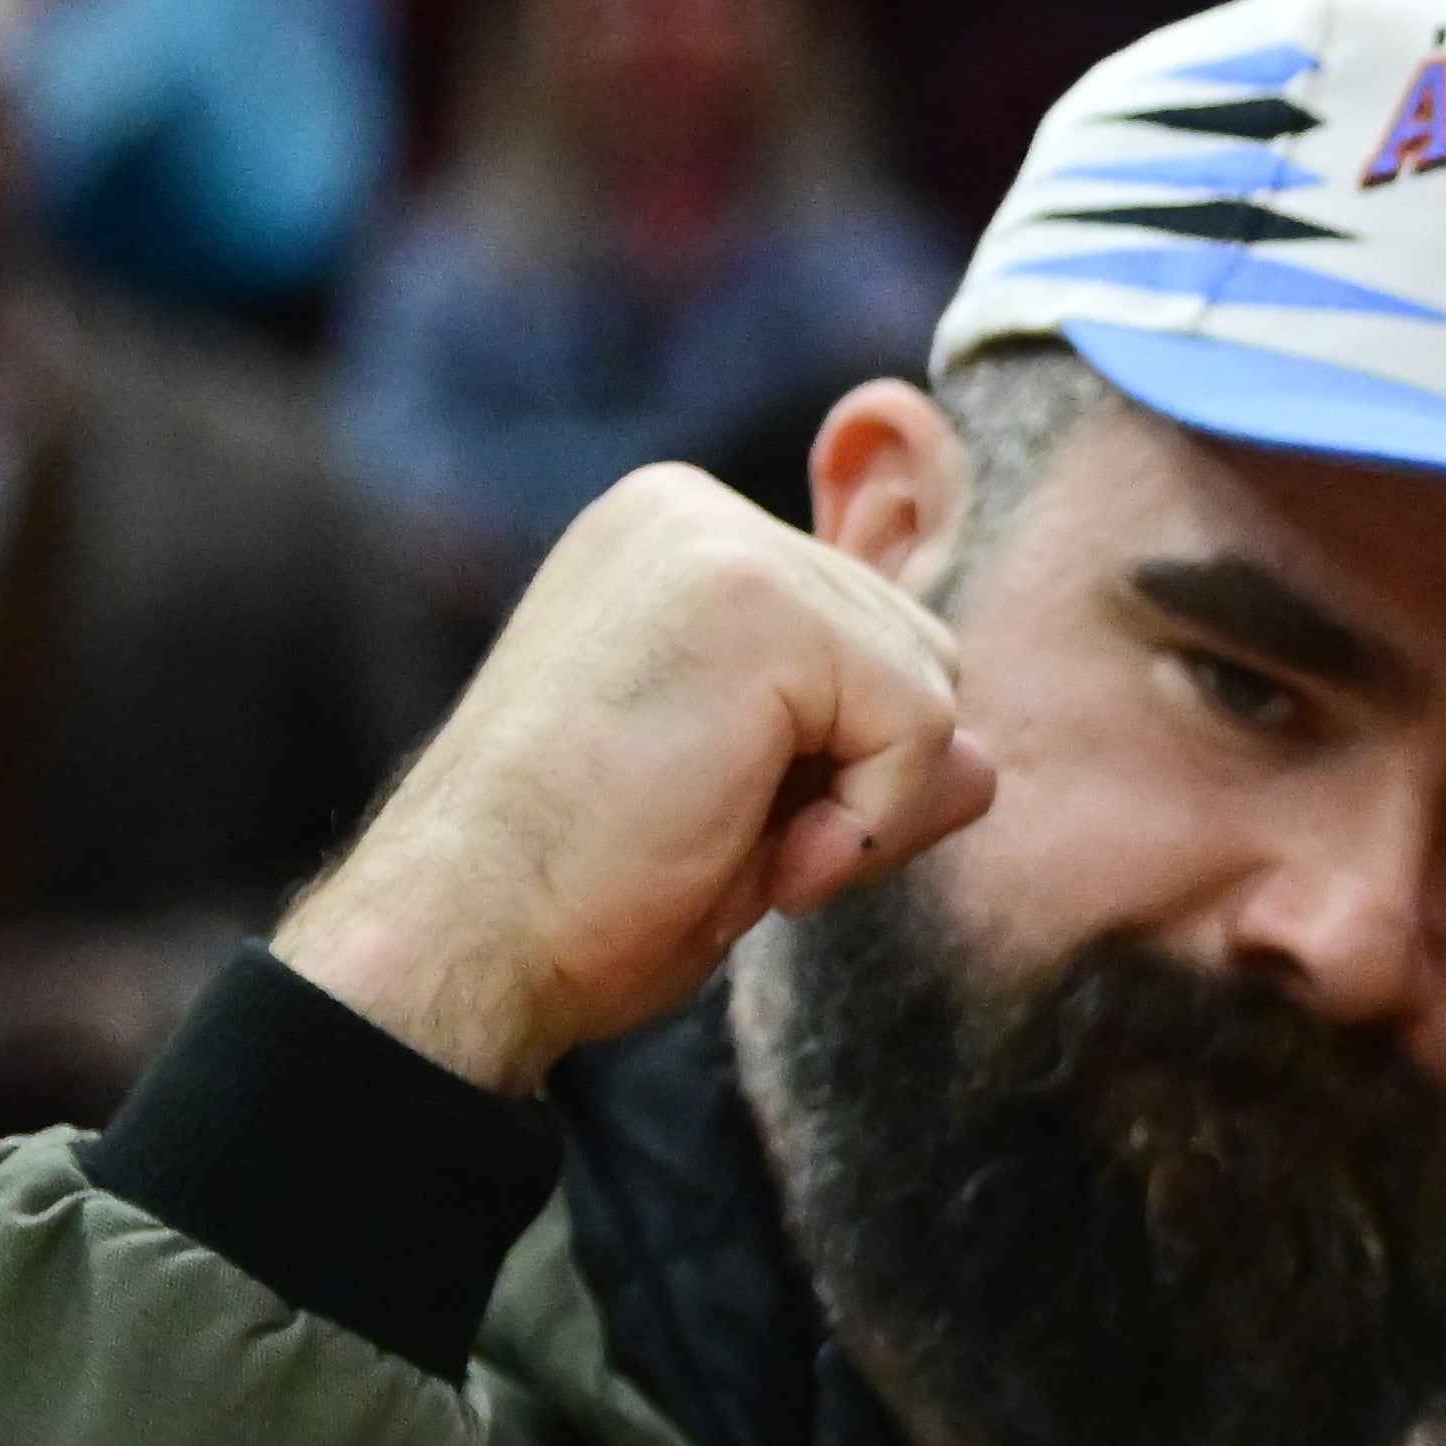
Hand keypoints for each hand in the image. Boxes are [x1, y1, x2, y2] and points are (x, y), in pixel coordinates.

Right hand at [274, 466, 992, 1093]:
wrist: (462, 935)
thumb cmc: (582, 885)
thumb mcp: (751, 804)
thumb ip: (869, 751)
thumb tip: (984, 759)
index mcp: (673, 537)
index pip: (867, 636)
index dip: (830, 763)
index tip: (704, 811)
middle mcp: (691, 509)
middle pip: (918, 648)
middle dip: (856, 774)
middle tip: (713, 831)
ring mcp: (723, 544)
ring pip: (934, 686)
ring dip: (861, 801)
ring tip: (717, 832)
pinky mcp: (762, 605)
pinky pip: (924, 728)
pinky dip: (868, 822)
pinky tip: (751, 852)